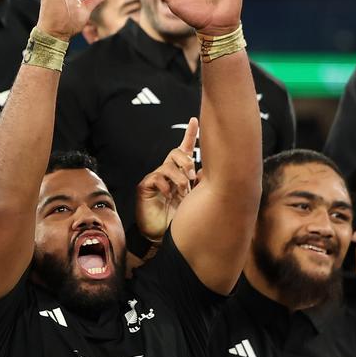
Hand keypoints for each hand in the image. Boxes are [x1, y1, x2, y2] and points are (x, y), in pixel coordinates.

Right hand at [135, 117, 197, 243]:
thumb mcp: (196, 198)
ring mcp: (156, 179)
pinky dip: (165, 186)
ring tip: (182, 191)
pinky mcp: (145, 186)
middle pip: (176, 153)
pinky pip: (157, 177)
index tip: (195, 120)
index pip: (184, 149)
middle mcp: (167, 173)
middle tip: (193, 177)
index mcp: (180, 173)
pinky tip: (168, 195)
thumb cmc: (181, 217)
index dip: (190, 134)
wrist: (166, 235)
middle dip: (186, 162)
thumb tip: (210, 169)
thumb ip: (202, 182)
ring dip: (179, 178)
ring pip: (168, 165)